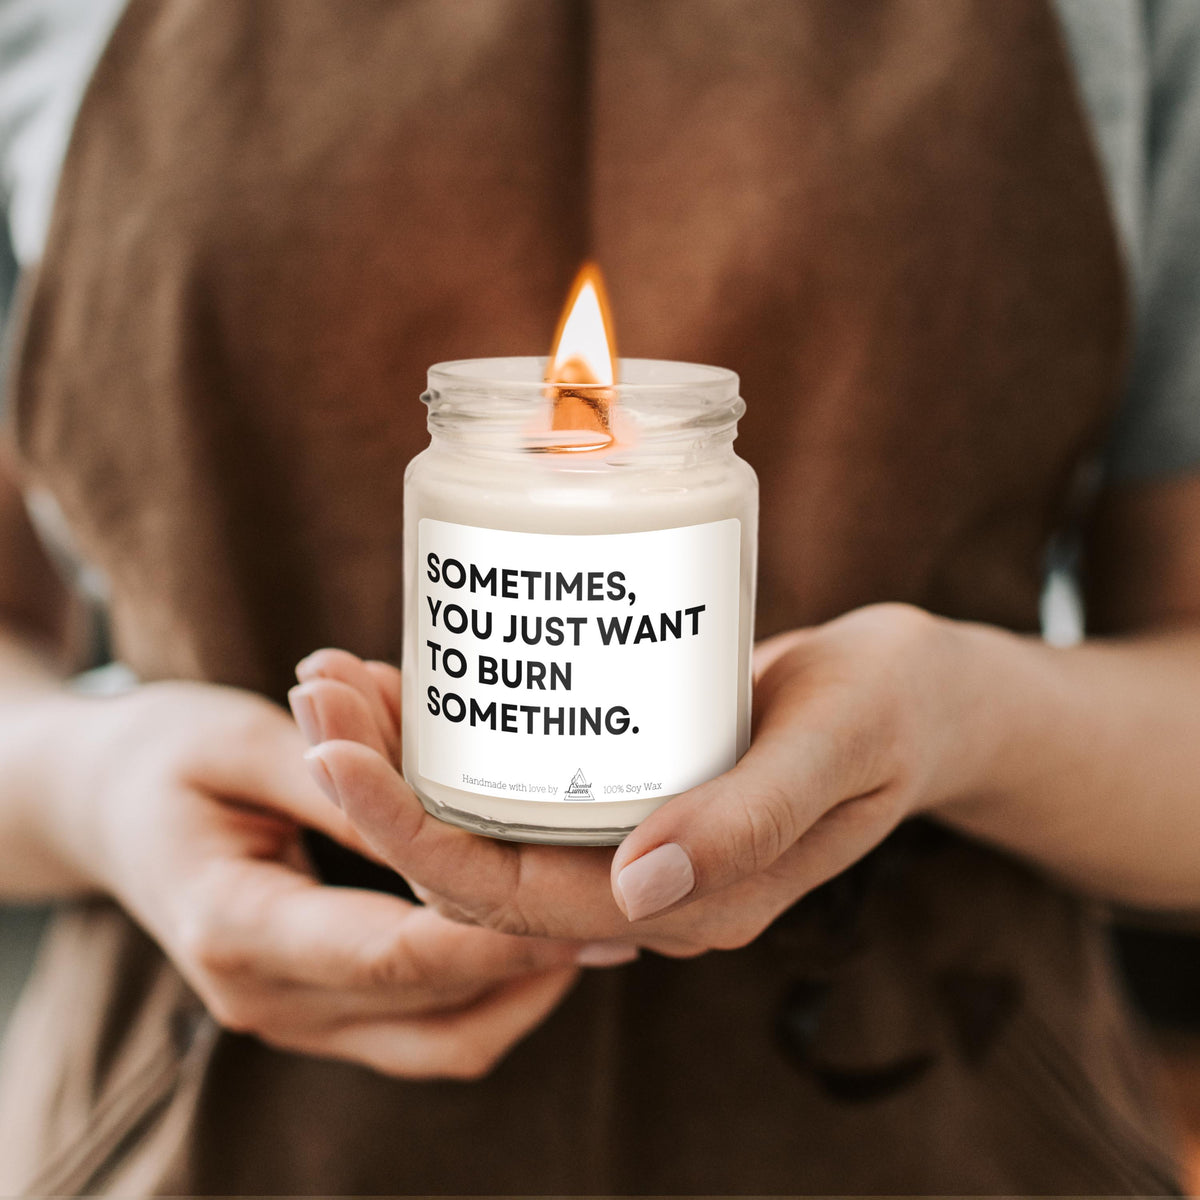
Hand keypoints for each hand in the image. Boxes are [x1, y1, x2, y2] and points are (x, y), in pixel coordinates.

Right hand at [47, 681, 621, 1078]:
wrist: (103, 806)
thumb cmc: (164, 757)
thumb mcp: (241, 742)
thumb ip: (335, 782)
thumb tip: (437, 808)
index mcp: (237, 927)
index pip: (396, 954)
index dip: (498, 933)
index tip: (584, 902)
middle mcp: (264, 996)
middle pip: (433, 1008)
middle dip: (533, 963)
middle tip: (620, 913)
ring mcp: (289, 1015)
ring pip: (438, 1041)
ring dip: (521, 992)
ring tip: (597, 929)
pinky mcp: (315, 1007)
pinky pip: (420, 1031)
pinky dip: (485, 996)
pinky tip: (536, 940)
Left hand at [295, 604, 972, 955]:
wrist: (918, 695)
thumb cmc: (890, 708)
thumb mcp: (838, 745)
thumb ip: (752, 818)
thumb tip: (640, 890)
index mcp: (692, 904)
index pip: (518, 899)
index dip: (413, 835)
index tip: (335, 751)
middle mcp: (644, 889)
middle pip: (476, 864)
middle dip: (378, 789)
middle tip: (314, 690)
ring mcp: (631, 844)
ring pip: (485, 825)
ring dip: (400, 760)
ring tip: (333, 677)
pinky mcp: (627, 791)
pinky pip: (519, 783)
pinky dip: (455, 736)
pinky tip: (409, 677)